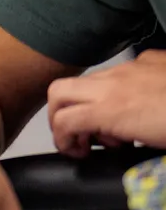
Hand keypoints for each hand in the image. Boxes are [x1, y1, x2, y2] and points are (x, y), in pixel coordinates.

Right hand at [48, 51, 165, 156]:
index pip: (63, 121)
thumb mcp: (152, 148)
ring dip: (86, 101)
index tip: (74, 150)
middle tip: (75, 132)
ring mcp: (129, 67)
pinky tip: (133, 100)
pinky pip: (117, 70)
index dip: (61, 140)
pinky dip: (115, 87)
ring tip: (109, 121)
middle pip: (59, 92)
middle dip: (58, 113)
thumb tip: (112, 143)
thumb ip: (119, 141)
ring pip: (87, 79)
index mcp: (113, 111)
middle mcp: (114, 84)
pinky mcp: (148, 59)